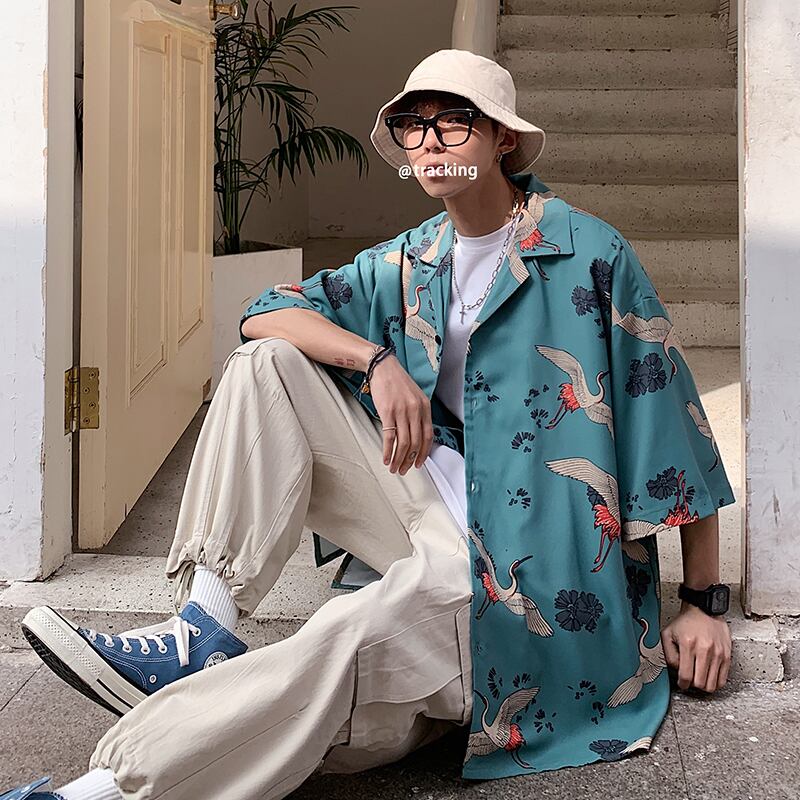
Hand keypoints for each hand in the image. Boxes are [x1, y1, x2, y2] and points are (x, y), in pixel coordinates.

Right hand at [367, 355, 432, 474]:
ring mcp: (401, 411)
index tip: (418, 463)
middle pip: (415, 442)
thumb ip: (418, 414)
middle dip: (410, 460)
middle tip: (404, 470)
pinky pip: (389, 437)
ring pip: (403, 443)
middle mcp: (415, 410)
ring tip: (394, 468)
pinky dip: (388, 451)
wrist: (383, 367)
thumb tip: (417, 436)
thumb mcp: (415, 396)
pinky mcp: (387, 412)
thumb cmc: (397, 382)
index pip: (428, 436)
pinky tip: (386, 459)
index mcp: (424, 407)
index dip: (423, 453)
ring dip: (399, 459)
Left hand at [661, 601, 731, 692]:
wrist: (704, 610)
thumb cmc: (686, 622)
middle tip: (690, 680)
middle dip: (693, 685)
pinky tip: (709, 676)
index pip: (686, 676)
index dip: (682, 684)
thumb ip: (668, 655)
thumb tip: (677, 671)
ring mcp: (717, 653)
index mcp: (688, 644)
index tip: (682, 683)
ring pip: (712, 684)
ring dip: (704, 685)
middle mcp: (704, 650)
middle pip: (700, 683)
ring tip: (699, 678)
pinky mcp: (727, 655)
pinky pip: (723, 679)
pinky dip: (715, 682)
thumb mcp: (667, 634)